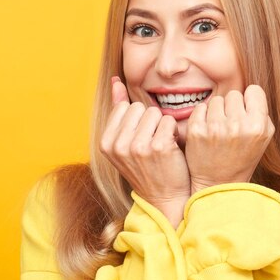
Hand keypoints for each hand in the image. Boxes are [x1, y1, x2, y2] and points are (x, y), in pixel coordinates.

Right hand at [99, 76, 190, 226]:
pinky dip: (173, 132)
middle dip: (150, 121)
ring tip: (161, 145)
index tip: (141, 139)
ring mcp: (137, 146)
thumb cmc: (147, 167)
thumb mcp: (125, 142)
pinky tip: (171, 149)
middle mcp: (118, 145)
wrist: (165, 197)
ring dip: (163, 126)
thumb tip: (116, 81)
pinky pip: (169, 121)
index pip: (125, 107)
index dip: (138, 120)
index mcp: (106, 143)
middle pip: (140, 108)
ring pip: (155, 113)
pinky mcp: (158, 147)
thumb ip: (120, 111)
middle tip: (152, 143)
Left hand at [185, 85, 275, 192]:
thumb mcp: (263, 137)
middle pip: (234, 94)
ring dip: (218, 111)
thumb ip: (261, 112)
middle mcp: (237, 125)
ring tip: (220, 130)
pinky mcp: (196, 131)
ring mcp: (215, 127)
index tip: (246, 112)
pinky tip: (208, 131)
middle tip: (232, 125)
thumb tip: (251, 92)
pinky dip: (203, 116)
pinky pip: (200, 107)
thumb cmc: (243, 157)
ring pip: (217, 100)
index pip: (254, 90)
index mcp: (257, 126)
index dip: (250, 100)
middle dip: (233, 107)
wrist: (219, 183)